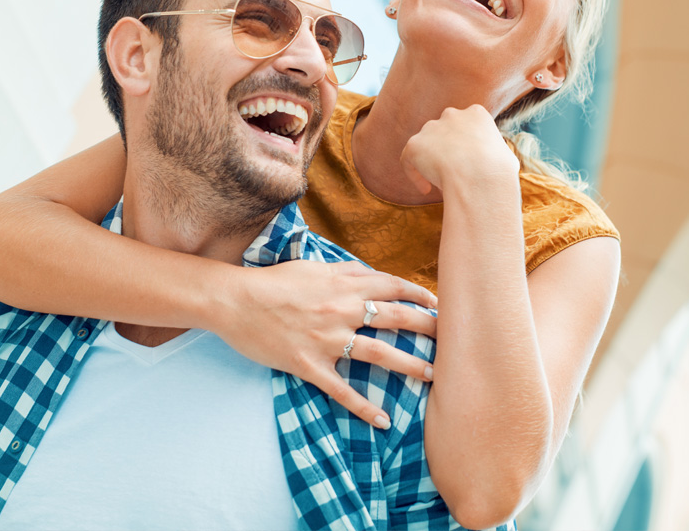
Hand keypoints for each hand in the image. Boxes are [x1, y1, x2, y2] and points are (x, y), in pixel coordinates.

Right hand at [214, 260, 437, 428]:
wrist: (236, 302)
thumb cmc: (274, 281)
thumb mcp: (313, 267)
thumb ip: (345, 272)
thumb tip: (372, 274)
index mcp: (343, 286)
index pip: (391, 287)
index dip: (418, 293)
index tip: (438, 302)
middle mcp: (342, 312)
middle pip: (395, 319)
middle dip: (427, 327)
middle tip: (452, 338)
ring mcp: (328, 341)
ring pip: (379, 354)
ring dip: (410, 365)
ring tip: (432, 375)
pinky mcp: (311, 366)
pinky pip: (342, 391)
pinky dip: (363, 408)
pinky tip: (383, 421)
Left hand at [401, 104, 518, 194]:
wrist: (480, 177)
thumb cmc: (498, 172)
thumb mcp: (506, 157)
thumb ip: (495, 154)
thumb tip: (498, 163)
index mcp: (476, 114)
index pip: (465, 126)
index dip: (464, 145)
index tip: (466, 163)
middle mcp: (452, 115)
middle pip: (443, 131)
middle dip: (444, 149)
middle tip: (449, 172)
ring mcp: (431, 128)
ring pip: (425, 145)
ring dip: (429, 162)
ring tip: (439, 183)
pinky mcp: (415, 145)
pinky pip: (409, 160)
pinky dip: (415, 175)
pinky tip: (426, 189)